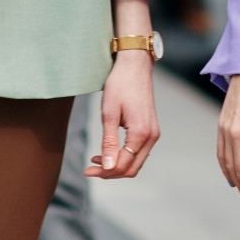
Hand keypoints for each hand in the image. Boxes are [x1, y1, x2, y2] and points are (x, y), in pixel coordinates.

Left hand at [87, 50, 159, 178]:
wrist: (135, 66)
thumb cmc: (120, 85)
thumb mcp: (109, 114)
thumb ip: (109, 143)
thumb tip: (108, 167)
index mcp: (141, 133)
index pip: (123, 165)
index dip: (104, 172)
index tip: (86, 171)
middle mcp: (151, 136)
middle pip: (132, 169)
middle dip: (110, 173)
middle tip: (90, 169)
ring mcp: (153, 133)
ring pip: (137, 162)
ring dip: (117, 166)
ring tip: (97, 161)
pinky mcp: (151, 129)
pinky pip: (139, 152)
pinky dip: (125, 157)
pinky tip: (110, 152)